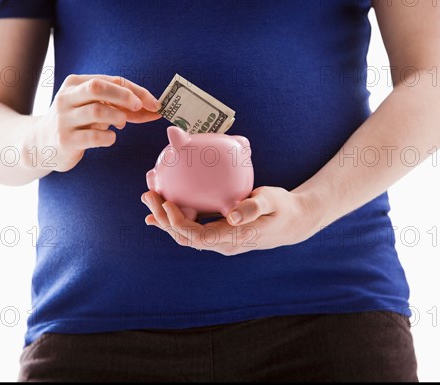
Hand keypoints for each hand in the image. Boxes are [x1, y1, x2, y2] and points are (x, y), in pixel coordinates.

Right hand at [34, 74, 160, 171]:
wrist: (40, 144)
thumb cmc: (76, 123)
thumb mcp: (95, 109)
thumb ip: (123, 108)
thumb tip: (156, 110)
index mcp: (75, 84)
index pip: (111, 80)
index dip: (136, 91)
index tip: (154, 103)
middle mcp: (67, 98)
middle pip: (99, 88)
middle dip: (125, 96)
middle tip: (139, 108)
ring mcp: (64, 119)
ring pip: (97, 111)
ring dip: (118, 118)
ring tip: (121, 124)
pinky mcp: (65, 140)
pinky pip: (94, 136)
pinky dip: (109, 138)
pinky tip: (109, 138)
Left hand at [141, 186, 318, 255]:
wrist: (291, 222)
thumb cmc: (282, 208)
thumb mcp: (273, 201)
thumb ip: (254, 207)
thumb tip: (233, 216)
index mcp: (233, 239)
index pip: (198, 236)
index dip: (178, 223)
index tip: (167, 202)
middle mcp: (222, 244)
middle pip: (184, 237)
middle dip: (163, 219)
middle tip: (148, 194)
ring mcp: (218, 241)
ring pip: (185, 234)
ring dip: (165, 218)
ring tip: (150, 196)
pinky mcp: (217, 233)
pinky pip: (192, 228)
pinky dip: (175, 217)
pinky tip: (164, 203)